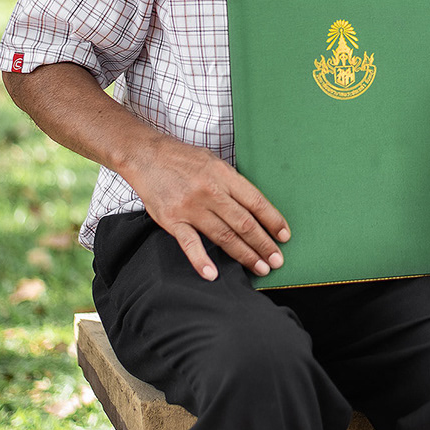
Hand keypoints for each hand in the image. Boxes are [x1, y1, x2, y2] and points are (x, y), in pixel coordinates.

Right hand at [126, 135, 289, 282]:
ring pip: (223, 236)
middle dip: (263, 244)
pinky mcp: (171, 220)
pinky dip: (201, 260)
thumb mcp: (214, 162)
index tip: (285, 236)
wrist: (145, 156)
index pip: (256, 202)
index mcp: (223, 175)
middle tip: (277, 261)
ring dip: (244, 255)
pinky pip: (189, 244)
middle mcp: (209, 191)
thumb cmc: (183, 159)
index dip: (273, 221)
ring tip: (260, 268)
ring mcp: (190, 207)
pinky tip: (213, 274)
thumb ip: (233, 183)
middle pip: (243, 223)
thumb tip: (256, 207)